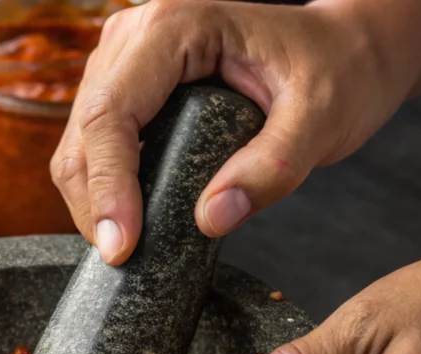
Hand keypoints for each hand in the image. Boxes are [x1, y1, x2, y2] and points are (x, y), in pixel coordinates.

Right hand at [51, 0, 413, 263]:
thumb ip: (272, 168)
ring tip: (127, 245)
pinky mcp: (125, 89)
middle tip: (122, 258)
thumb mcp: (322, 116)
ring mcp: (122, 61)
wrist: (342, 50)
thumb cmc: (336, 68)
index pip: (112, 112)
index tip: (121, 246)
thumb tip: (211, 220)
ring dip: (92, 201)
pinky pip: (93, 147)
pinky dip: (102, 190)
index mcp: (175, 27)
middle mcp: (135, 37)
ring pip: (78, 143)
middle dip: (93, 203)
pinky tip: (129, 220)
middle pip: (83, 131)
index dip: (107, 185)